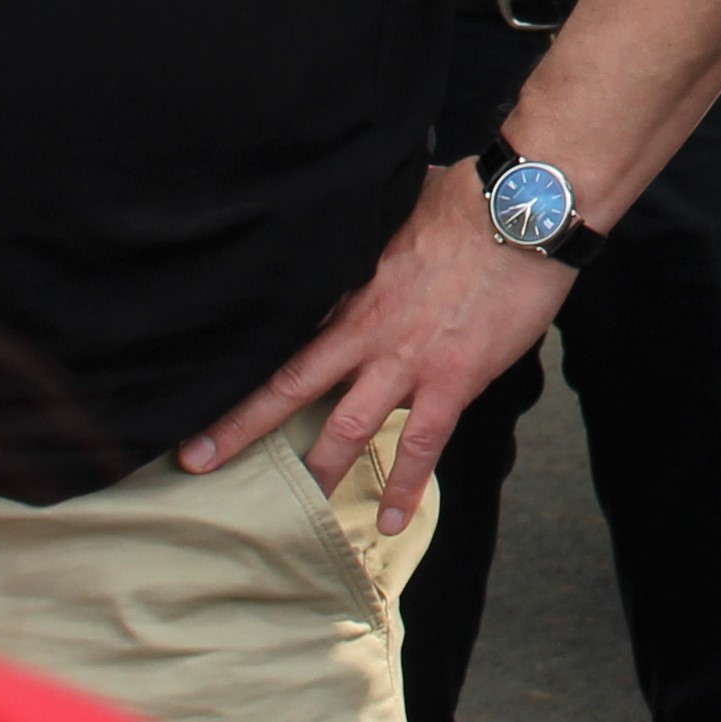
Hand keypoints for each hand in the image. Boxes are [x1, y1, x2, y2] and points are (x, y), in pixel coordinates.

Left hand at [181, 163, 573, 532]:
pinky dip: (405, 487)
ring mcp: (408, 361)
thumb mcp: (400, 210)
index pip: (285, 334)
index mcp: (352, 290)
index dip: (244, 364)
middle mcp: (368, 331)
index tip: (203, 387)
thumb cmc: (469, 200)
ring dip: (318, 472)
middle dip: (240, 428)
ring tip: (295, 511)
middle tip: (196, 461)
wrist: (524, 211)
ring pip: (346, 429)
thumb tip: (361, 214)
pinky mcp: (453, 380)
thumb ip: (375, 232)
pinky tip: (391, 521)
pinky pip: (422, 445)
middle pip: (289, 387)